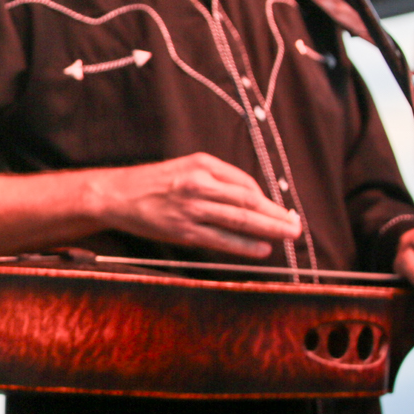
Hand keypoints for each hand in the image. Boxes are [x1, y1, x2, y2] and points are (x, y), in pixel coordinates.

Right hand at [92, 153, 300, 256]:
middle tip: (297, 225)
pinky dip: (244, 244)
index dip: (269, 199)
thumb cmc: (154, 182)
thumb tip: (252, 198)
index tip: (283, 211)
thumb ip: (216, 180)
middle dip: (276, 215)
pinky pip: (221, 239)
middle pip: (248, 201)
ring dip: (269, 229)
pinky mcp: (183, 230)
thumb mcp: (186, 168)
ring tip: (288, 235)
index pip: (245, 183)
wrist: (117, 194)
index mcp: (202, 165)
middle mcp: (198, 184)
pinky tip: (262, 248)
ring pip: (239, 219)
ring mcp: (191, 208)